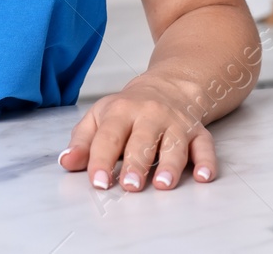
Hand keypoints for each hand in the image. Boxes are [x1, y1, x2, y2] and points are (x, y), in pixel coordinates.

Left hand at [57, 74, 216, 191]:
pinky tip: (203, 177)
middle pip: (142, 140)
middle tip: (129, 186)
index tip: (98, 181)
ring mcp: (176, 123)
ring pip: (174, 144)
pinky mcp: (198, 132)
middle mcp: (150, 115)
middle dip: (136, 163)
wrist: (167, 86)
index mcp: (121, 111)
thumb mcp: (99, 117)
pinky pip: (205, 146)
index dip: (102, 159)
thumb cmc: (127, 109)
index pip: (109, 136)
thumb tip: (66, 162)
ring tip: (162, 184)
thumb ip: (82, 141)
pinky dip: (207, 162)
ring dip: (170, 165)